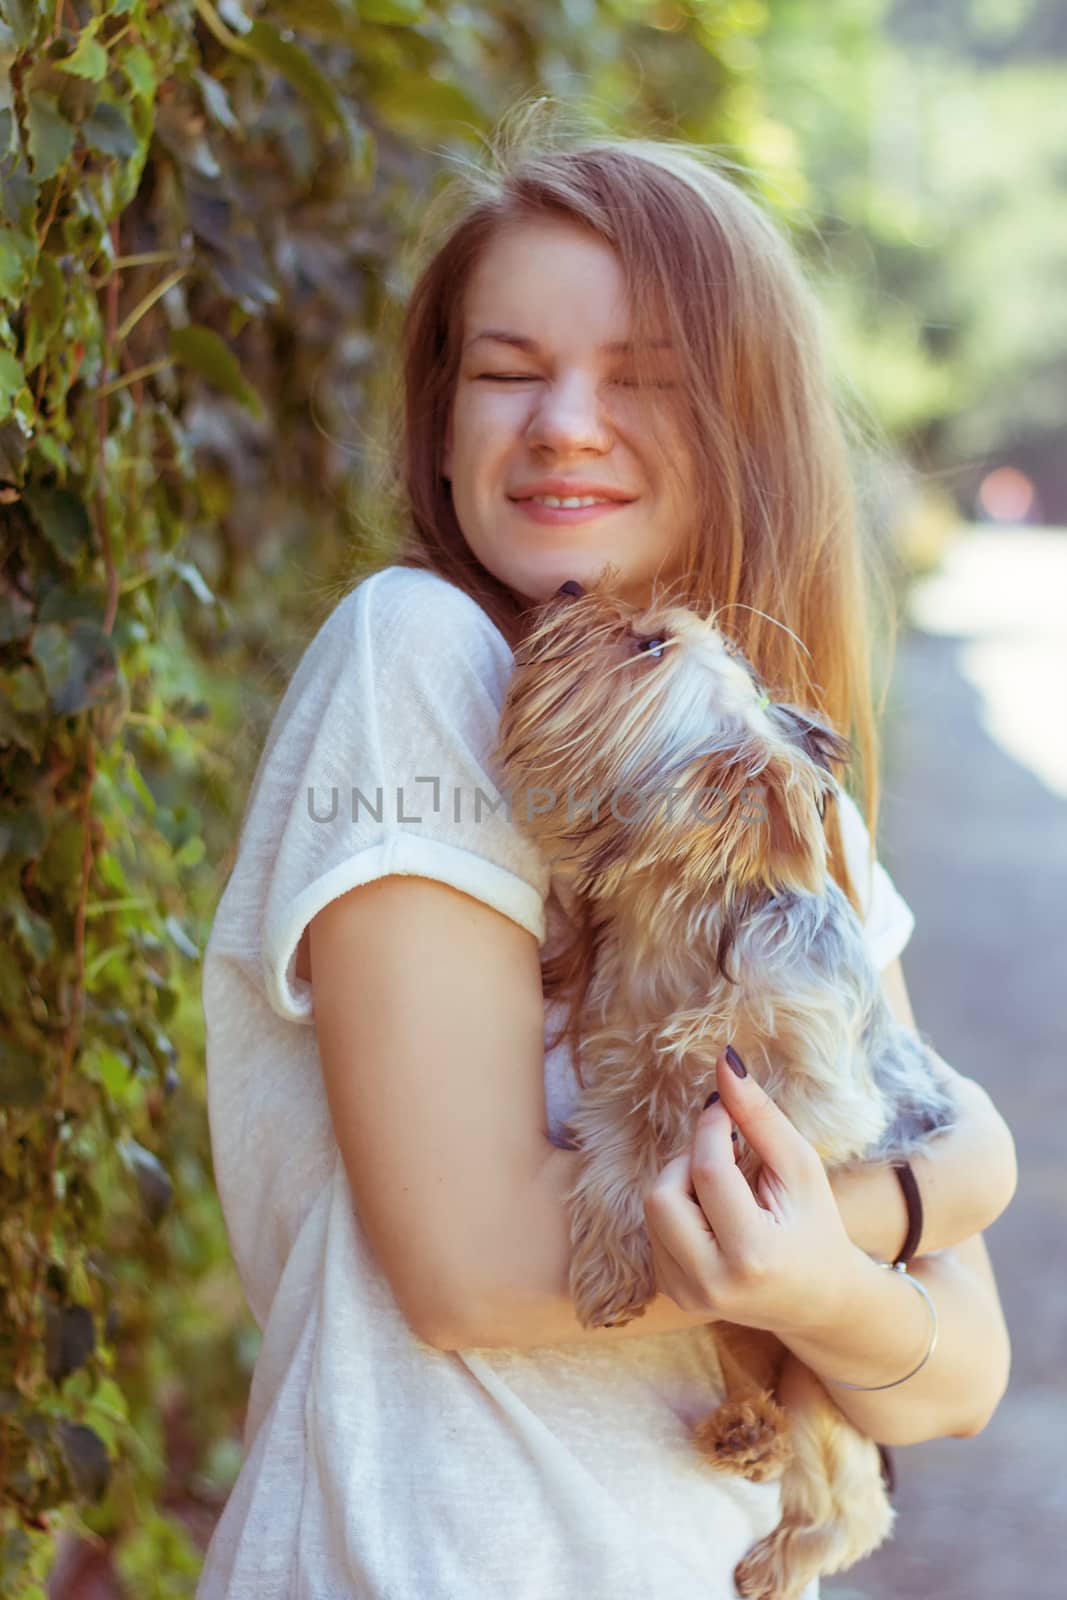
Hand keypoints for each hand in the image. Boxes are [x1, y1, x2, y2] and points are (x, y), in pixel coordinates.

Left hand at [642, 1047, 864, 1338]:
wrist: (820, 1302)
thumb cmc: (816, 1226)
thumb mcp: (801, 1168)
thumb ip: (760, 1117)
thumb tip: (723, 1062)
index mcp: (752, 1255)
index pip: (708, 1171)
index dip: (710, 1127)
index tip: (722, 1107)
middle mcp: (712, 1284)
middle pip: (662, 1194)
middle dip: (688, 1160)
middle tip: (726, 1155)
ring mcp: (687, 1295)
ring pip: (653, 1209)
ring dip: (682, 1182)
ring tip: (724, 1186)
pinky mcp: (674, 1294)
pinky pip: (654, 1230)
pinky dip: (679, 1208)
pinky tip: (714, 1214)